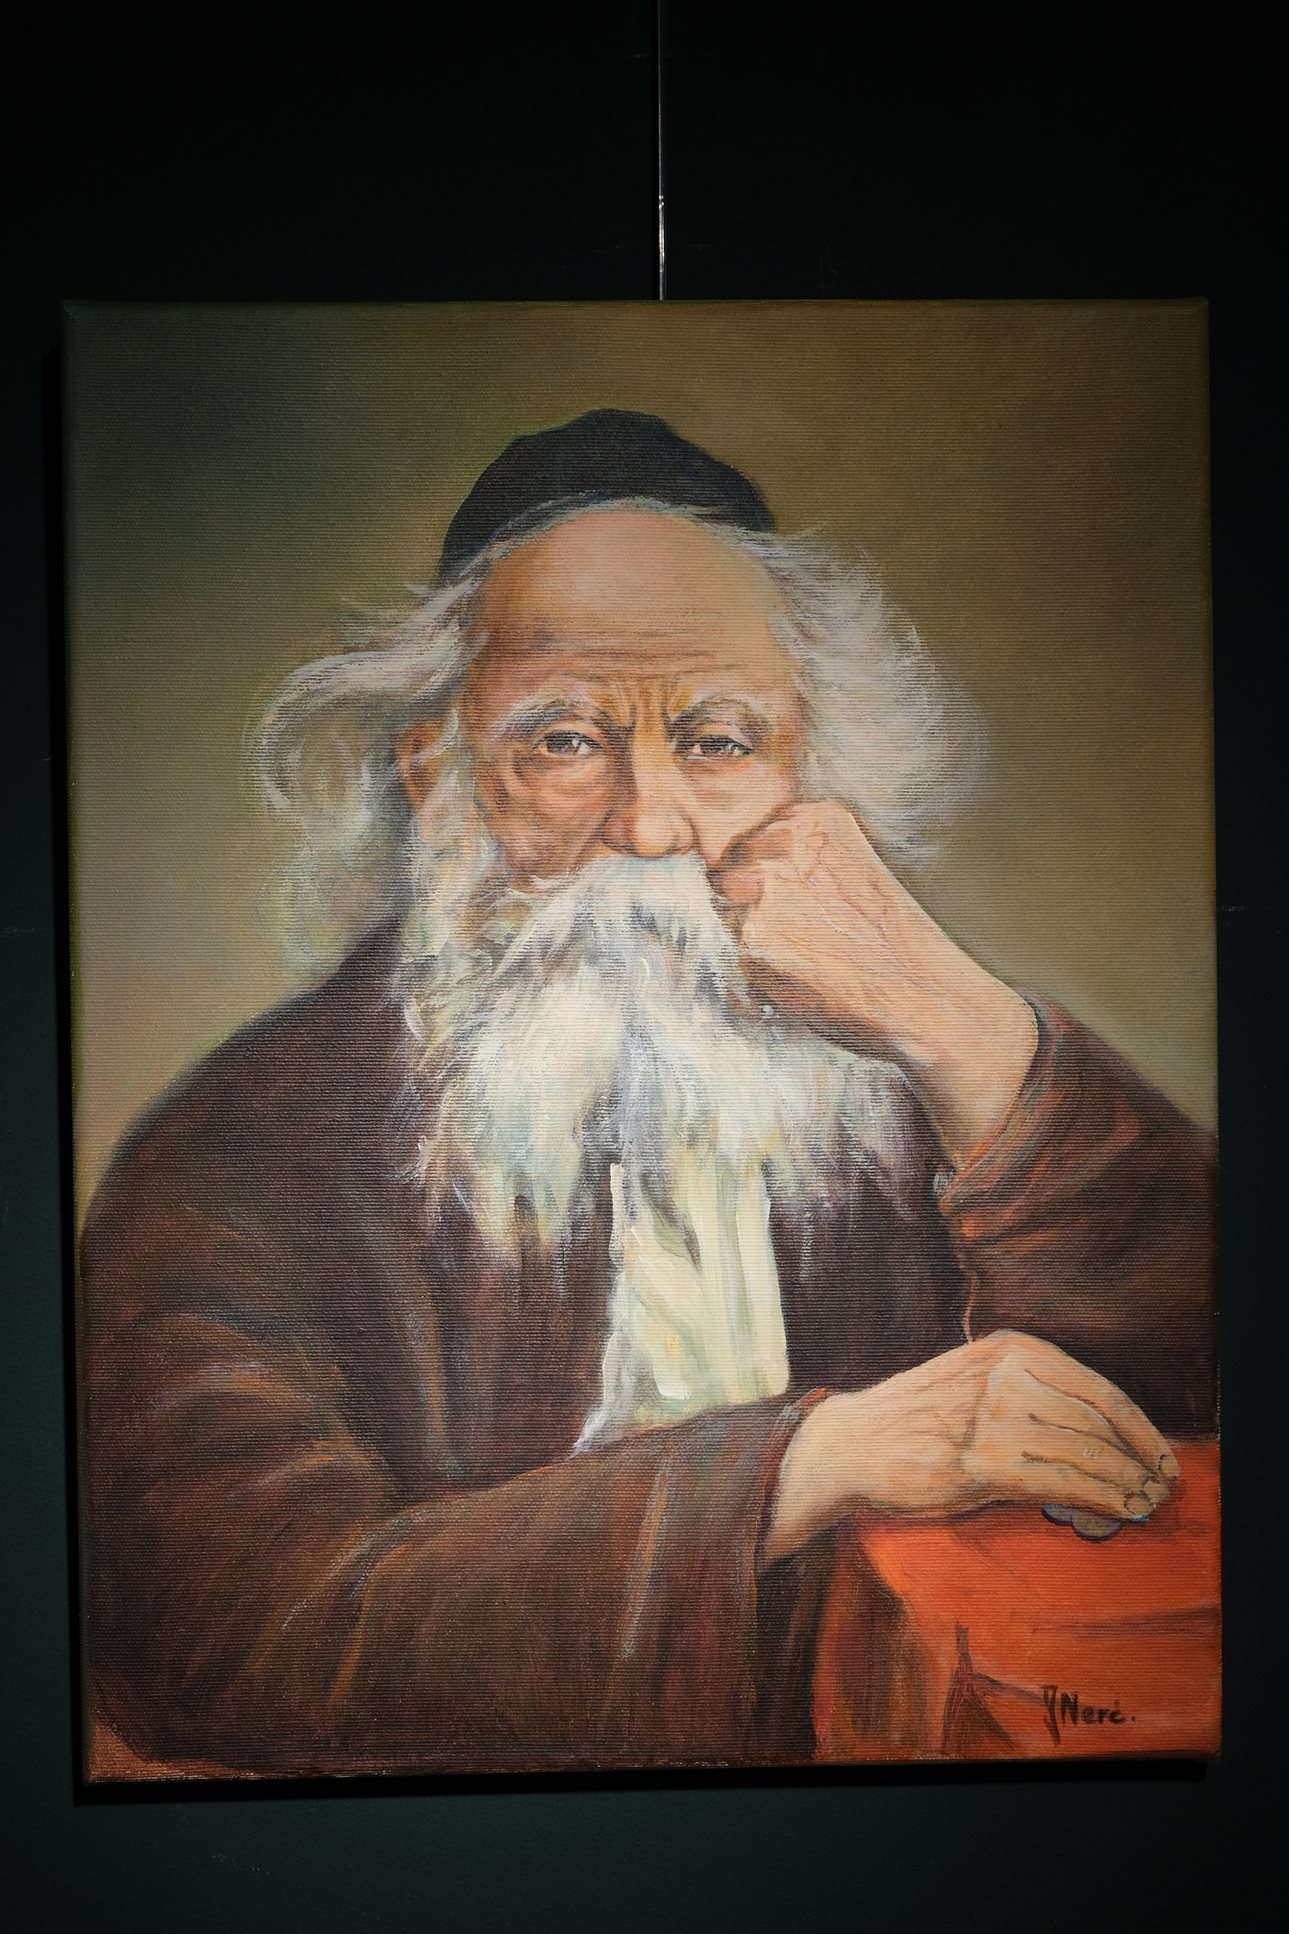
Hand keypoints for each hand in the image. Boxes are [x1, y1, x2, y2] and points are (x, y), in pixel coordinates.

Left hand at [712, 801, 1037, 1164]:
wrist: (924, 994)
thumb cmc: (896, 943)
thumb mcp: (856, 870)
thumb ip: (802, 860)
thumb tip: (746, 870)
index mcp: (815, 819)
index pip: (754, 835)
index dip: (767, 872)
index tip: (800, 900)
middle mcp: (785, 842)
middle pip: (731, 867)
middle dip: (750, 900)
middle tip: (804, 935)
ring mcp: (766, 887)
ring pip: (729, 911)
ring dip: (754, 935)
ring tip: (809, 956)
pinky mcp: (755, 936)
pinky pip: (737, 954)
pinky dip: (761, 971)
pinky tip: (805, 977)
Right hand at [762, 1331, 1179, 1565]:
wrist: (850, 1442)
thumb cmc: (921, 1419)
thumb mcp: (979, 1380)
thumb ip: (1035, 1394)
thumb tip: (1111, 1439)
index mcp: (1010, 1348)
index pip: (1099, 1390)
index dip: (1140, 1430)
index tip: (1162, 1458)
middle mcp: (1004, 1374)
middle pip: (1097, 1423)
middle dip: (1137, 1461)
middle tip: (1159, 1490)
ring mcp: (990, 1416)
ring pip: (1085, 1453)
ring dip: (1125, 1484)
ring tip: (1142, 1505)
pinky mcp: (978, 1462)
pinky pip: (1060, 1481)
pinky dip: (1099, 1499)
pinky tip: (1115, 1513)